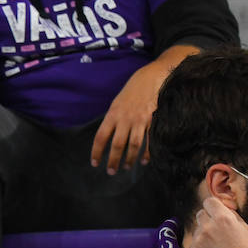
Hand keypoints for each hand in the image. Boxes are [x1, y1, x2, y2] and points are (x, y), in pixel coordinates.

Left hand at [90, 58, 173, 172]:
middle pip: (117, 145)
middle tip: (111, 172)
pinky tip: (144, 161)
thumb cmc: (133, 89)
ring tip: (126, 168)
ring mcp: (140, 120)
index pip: (101, 137)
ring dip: (129, 159)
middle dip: (113, 161)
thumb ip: (113, 118)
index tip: (95, 163)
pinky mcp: (153, 120)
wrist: (153, 76)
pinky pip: (149, 141)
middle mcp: (125, 118)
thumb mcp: (118, 101)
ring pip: (133, 146)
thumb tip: (108, 135)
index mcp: (113, 114)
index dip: (97, 152)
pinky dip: (147, 153)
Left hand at [185, 197, 247, 247]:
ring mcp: (198, 240)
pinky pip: (194, 244)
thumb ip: (231, 215)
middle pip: (200, 214)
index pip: (209, 201)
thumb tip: (223, 208)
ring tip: (217, 246)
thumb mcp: (244, 228)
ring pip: (197, 230)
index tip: (214, 211)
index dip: (213, 206)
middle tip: (217, 231)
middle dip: (208, 219)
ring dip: (204, 234)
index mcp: (223, 218)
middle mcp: (208, 227)